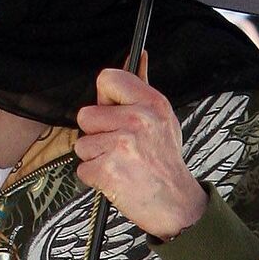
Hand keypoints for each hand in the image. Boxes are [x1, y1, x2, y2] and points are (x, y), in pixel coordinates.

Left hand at [74, 52, 207, 239]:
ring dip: (95, 157)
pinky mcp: (107, 169)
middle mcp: (137, 120)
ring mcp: (121, 145)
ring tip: (120, 164)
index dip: (104, 97)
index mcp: (151, 103)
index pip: (107, 78)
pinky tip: (116, 178)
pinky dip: (95, 177)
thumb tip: (138, 55)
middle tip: (120, 147)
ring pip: (81, 144)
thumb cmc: (164, 161)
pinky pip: (82, 168)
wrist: (176, 204)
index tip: (113, 112)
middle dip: (96, 133)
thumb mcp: (162, 118)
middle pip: (86, 115)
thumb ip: (143, 87)